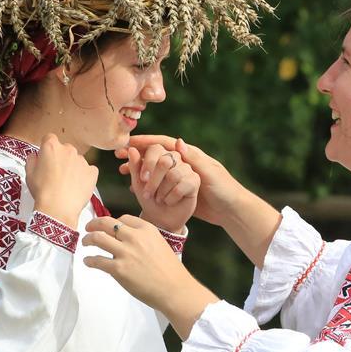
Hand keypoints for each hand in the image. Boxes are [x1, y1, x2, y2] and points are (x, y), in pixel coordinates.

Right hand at [26, 134, 98, 226]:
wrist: (58, 208)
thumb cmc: (43, 191)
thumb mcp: (29, 173)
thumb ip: (32, 159)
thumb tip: (35, 156)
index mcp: (51, 147)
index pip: (49, 138)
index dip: (47, 148)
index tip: (47, 156)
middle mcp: (68, 150)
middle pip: (65, 149)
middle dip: (61, 158)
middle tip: (56, 173)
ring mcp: (82, 160)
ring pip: (77, 160)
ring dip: (73, 167)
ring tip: (66, 183)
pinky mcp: (92, 172)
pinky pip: (89, 170)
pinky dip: (85, 176)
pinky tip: (77, 186)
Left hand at [83, 215, 217, 338]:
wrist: (175, 288)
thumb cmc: (170, 270)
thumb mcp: (160, 244)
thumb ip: (143, 239)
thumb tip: (127, 242)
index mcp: (146, 229)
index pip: (123, 218)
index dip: (113, 222)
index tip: (108, 227)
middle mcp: (134, 237)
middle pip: (106, 223)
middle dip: (94, 224)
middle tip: (89, 228)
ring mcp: (125, 253)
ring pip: (98, 238)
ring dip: (88, 239)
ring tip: (86, 242)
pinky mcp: (119, 269)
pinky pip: (97, 261)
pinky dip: (90, 260)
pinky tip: (88, 261)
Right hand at [117, 136, 242, 226]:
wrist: (231, 210)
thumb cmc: (224, 189)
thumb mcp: (209, 174)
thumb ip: (194, 159)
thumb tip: (178, 142)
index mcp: (190, 155)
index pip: (164, 144)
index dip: (146, 142)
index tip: (128, 143)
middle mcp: (183, 163)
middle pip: (155, 154)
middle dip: (137, 154)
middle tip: (119, 158)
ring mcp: (179, 176)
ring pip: (154, 169)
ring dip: (138, 169)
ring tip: (122, 171)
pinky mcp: (179, 189)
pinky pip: (158, 184)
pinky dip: (146, 184)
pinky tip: (134, 188)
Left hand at [126, 143, 199, 232]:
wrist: (160, 217)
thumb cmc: (149, 197)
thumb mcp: (138, 182)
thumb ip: (134, 165)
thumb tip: (132, 149)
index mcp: (160, 154)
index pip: (155, 149)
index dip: (148, 163)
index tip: (142, 179)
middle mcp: (175, 158)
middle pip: (165, 161)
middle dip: (153, 181)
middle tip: (147, 194)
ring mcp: (186, 168)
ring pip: (173, 175)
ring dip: (162, 192)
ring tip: (159, 199)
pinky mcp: (195, 180)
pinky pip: (182, 186)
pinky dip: (171, 198)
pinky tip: (170, 201)